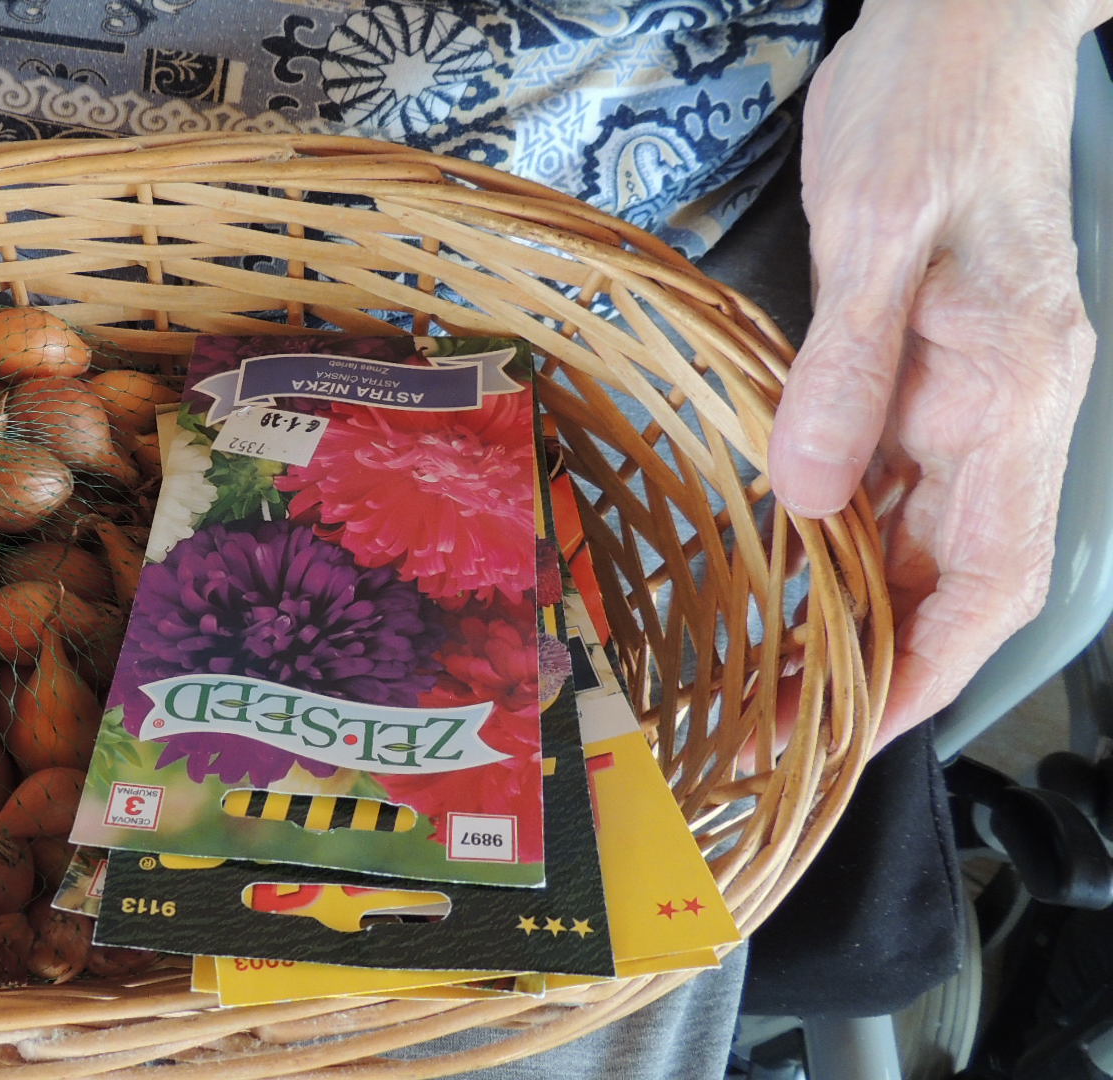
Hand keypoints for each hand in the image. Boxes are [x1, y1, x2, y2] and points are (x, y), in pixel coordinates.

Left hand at [769, 0, 1102, 748]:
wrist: (965, 23)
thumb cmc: (930, 111)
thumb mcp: (876, 234)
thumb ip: (846, 373)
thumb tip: (807, 500)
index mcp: (1013, 389)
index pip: (991, 573)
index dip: (931, 665)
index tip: (860, 731)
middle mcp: (1005, 406)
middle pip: (956, 569)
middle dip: (882, 657)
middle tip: (783, 717)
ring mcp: (971, 384)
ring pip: (922, 527)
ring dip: (860, 600)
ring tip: (773, 663)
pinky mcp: (931, 358)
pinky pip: (894, 469)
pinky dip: (846, 525)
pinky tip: (787, 554)